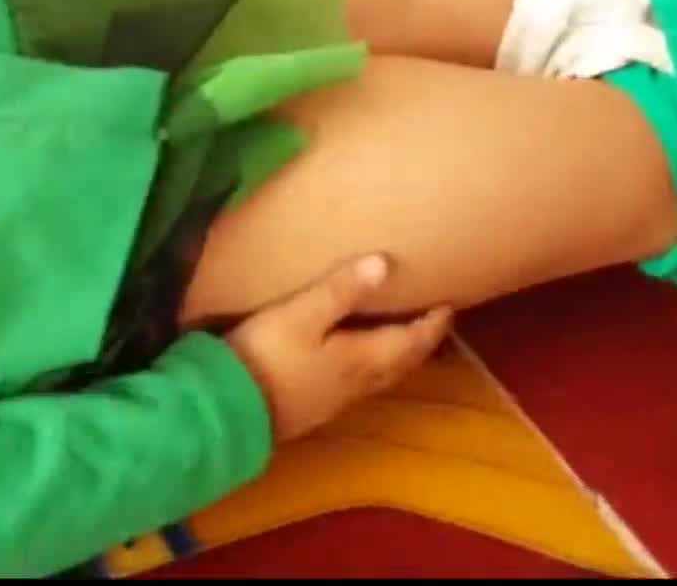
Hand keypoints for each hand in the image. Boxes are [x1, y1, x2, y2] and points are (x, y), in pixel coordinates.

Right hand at [226, 253, 453, 442]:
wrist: (225, 414)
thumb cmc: (266, 357)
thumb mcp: (301, 315)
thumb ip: (341, 289)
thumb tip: (385, 262)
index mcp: (363, 358)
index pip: (411, 341)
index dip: (433, 325)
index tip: (451, 306)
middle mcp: (358, 382)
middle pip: (403, 362)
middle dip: (422, 341)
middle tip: (436, 321)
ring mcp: (336, 400)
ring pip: (382, 376)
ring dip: (400, 357)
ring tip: (405, 336)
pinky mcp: (315, 408)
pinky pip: (360, 384)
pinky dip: (374, 367)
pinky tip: (359, 361)